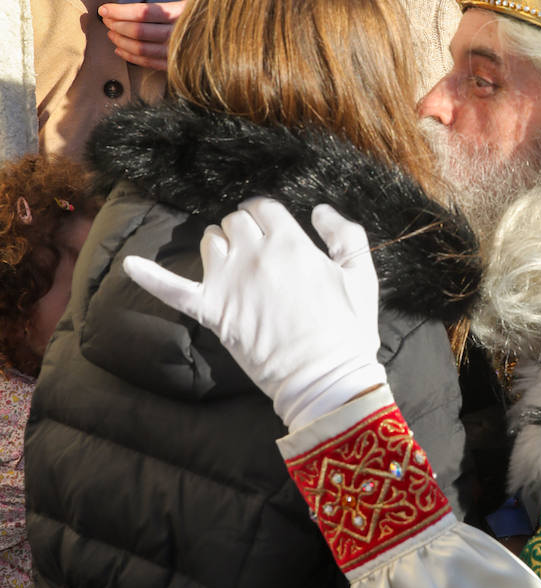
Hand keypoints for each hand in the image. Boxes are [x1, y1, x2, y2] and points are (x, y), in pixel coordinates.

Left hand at [98, 0, 196, 69]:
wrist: (223, 39)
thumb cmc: (205, 15)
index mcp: (181, 13)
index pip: (145, 12)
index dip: (121, 11)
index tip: (106, 8)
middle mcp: (178, 34)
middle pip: (139, 31)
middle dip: (117, 25)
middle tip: (105, 19)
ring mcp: (175, 52)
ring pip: (140, 48)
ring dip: (121, 40)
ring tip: (111, 32)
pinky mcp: (173, 65)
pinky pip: (147, 62)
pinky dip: (130, 56)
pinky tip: (120, 48)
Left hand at [123, 198, 385, 429]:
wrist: (325, 380)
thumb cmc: (347, 331)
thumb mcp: (363, 276)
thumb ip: (345, 234)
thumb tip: (319, 211)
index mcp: (291, 243)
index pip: (263, 207)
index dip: (265, 214)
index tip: (268, 227)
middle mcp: (255, 256)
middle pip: (234, 221)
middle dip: (244, 230)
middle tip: (255, 250)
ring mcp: (229, 283)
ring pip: (210, 241)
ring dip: (218, 246)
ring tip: (231, 263)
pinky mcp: (212, 312)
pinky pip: (173, 289)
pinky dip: (149, 276)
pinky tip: (130, 266)